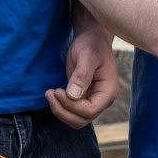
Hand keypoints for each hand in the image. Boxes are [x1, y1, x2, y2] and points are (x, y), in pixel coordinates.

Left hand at [46, 15, 119, 129]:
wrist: (91, 38)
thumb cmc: (91, 44)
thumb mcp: (87, 55)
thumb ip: (82, 75)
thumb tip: (73, 96)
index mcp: (108, 91)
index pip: (90, 111)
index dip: (71, 105)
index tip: (57, 90)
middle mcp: (102, 99)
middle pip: (82, 119)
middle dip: (63, 110)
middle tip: (49, 93)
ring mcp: (93, 100)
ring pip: (76, 119)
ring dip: (60, 110)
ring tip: (49, 93)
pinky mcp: (83, 98)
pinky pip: (71, 111)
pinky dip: (60, 106)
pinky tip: (53, 93)